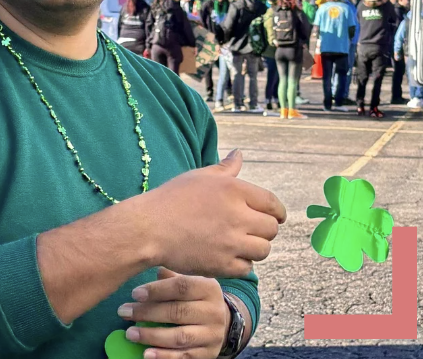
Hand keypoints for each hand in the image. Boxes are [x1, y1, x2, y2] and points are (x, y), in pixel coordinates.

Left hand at [118, 269, 229, 358]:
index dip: (157, 290)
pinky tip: (146, 354)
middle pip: (178, 312)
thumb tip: (145, 260)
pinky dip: (165, 356)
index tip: (134, 293)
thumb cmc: (193, 297)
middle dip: (147, 313)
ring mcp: (213, 335)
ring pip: (180, 336)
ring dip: (152, 336)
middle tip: (123, 311)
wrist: (219, 321)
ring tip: (130, 333)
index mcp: (209, 289)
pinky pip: (185, 357)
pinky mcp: (208, 354)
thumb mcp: (187, 281)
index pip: (182, 287)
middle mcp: (214, 312)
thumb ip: (169, 275)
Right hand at [123, 151, 285, 277]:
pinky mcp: (222, 264)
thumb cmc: (170, 200)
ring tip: (237, 245)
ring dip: (254, 249)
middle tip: (247, 231)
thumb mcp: (198, 177)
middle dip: (263, 231)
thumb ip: (225, 168)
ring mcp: (231, 242)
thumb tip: (239, 154)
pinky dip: (239, 264)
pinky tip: (226, 257)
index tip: (272, 217)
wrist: (146, 229)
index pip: (273, 204)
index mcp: (234, 190)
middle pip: (272, 229)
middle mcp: (237, 216)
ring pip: (263, 250)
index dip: (276, 213)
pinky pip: (247, 268)